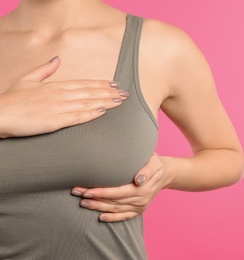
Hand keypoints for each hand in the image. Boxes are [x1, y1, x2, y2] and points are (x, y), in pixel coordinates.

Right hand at [0, 56, 127, 137]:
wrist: (0, 114)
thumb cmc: (13, 99)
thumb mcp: (28, 79)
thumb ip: (44, 70)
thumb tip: (57, 59)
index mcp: (55, 86)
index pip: (83, 84)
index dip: (100, 84)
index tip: (114, 84)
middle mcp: (60, 95)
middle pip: (90, 93)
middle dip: (109, 93)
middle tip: (125, 93)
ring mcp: (59, 108)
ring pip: (87, 104)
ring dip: (105, 102)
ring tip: (120, 101)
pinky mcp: (55, 121)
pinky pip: (77, 117)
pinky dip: (91, 114)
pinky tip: (103, 112)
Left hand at [71, 153, 166, 221]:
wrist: (165, 174)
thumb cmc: (155, 163)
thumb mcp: (154, 162)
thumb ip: (147, 170)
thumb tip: (138, 180)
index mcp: (143, 188)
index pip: (118, 192)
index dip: (102, 192)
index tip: (87, 190)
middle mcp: (141, 199)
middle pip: (113, 201)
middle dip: (94, 199)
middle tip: (77, 193)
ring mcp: (140, 206)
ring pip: (116, 209)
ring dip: (98, 208)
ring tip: (83, 203)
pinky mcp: (139, 210)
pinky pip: (124, 217)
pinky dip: (112, 218)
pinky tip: (100, 217)